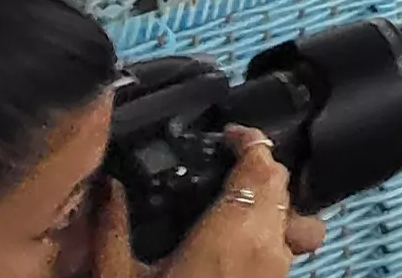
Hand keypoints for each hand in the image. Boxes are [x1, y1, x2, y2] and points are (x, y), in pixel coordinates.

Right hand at [96, 129, 320, 276]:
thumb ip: (111, 229)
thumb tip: (107, 188)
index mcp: (231, 232)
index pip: (261, 164)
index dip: (249, 141)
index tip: (226, 136)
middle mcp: (267, 245)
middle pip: (282, 183)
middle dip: (258, 167)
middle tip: (225, 166)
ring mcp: (280, 269)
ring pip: (294, 215)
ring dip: (271, 201)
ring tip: (235, 205)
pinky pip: (288, 247)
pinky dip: (273, 233)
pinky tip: (238, 244)